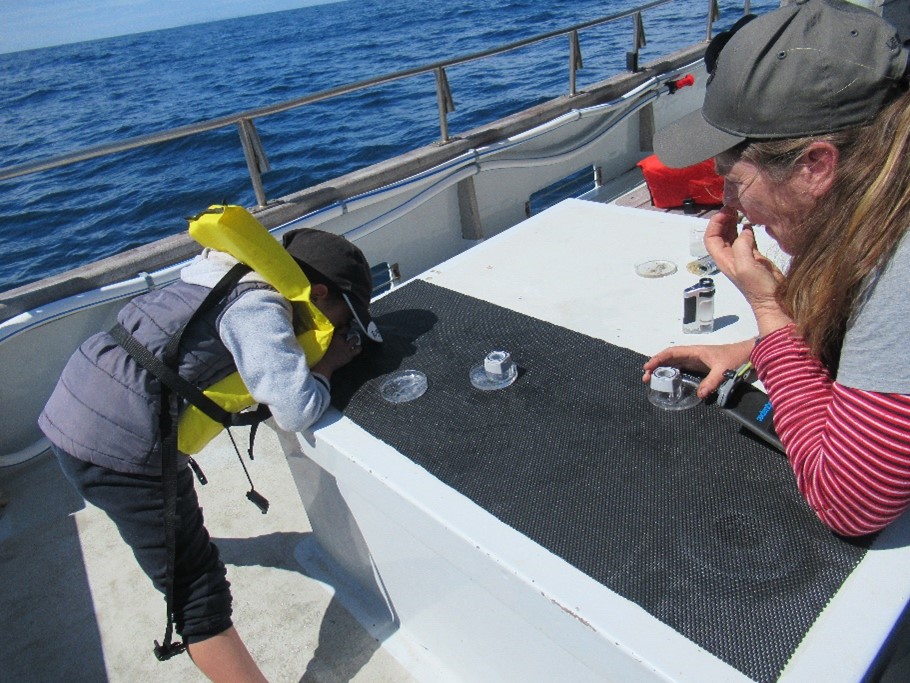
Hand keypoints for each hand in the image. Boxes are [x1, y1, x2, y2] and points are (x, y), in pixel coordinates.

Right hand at [311, 326, 361, 378]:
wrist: (324, 364)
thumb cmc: (322, 354)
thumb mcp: (325, 342)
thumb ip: (330, 337)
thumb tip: (335, 335)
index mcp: (334, 336)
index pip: (344, 328)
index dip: (346, 328)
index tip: (347, 329)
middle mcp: (341, 339)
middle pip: (349, 332)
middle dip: (350, 333)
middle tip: (350, 336)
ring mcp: (347, 347)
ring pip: (355, 338)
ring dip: (355, 340)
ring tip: (354, 342)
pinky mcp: (350, 354)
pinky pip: (358, 349)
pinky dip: (358, 348)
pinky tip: (356, 349)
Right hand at [642, 339, 754, 398]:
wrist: (751, 355)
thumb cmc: (737, 358)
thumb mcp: (724, 370)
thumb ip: (711, 382)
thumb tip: (699, 395)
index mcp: (695, 351)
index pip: (672, 353)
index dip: (658, 359)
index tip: (648, 367)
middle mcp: (693, 355)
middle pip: (670, 359)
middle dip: (656, 367)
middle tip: (646, 378)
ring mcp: (697, 362)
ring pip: (675, 365)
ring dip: (663, 371)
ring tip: (653, 381)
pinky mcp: (702, 368)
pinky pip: (683, 370)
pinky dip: (674, 375)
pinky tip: (670, 383)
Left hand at [704, 208, 791, 335]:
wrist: (773, 301)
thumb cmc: (757, 287)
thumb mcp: (746, 266)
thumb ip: (742, 246)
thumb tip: (745, 230)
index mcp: (724, 259)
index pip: (711, 238)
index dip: (714, 224)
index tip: (725, 212)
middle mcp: (731, 257)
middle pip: (720, 235)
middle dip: (723, 220)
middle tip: (732, 207)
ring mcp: (743, 257)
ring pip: (733, 236)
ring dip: (734, 223)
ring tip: (740, 211)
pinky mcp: (755, 257)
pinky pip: (747, 239)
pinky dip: (747, 230)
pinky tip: (751, 223)